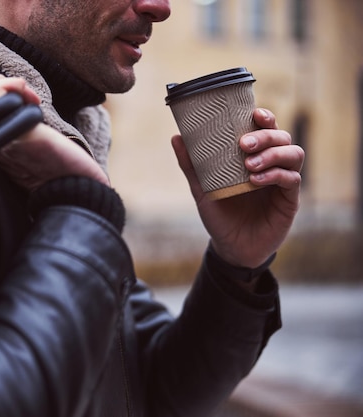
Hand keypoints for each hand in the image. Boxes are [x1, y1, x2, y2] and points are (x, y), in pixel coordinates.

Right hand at [0, 61, 109, 190]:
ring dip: (6, 84)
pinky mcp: (13, 134)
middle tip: (22, 94)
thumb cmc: (59, 170)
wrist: (75, 190)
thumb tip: (17, 104)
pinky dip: (15, 86)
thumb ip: (14, 127)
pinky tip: (34, 100)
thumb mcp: (31, 142)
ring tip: (30, 98)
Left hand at [172, 108, 304, 267]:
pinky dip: (275, 174)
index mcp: (254, 156)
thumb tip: (176, 137)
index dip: (265, 118)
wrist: (230, 247)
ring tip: (249, 164)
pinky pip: (291, 179)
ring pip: (293, 154)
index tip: (253, 114)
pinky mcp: (289, 200)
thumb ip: (192, 165)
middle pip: (282, 137)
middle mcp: (272, 164)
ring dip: (272, 154)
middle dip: (265, 136)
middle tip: (243, 144)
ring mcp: (283, 181)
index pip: (266, 128)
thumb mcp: (202, 189)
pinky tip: (256, 179)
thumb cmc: (220, 214)